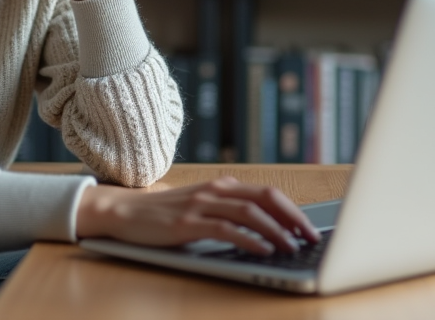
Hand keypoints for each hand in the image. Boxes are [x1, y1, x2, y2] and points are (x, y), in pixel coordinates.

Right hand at [75, 176, 321, 255]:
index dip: (292, 210)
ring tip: (292, 247)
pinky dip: (249, 239)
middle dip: (293, 218)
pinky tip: (263, 250)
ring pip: (249, 213)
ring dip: (276, 230)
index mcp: (222, 185)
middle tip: (311, 238)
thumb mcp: (200, 206)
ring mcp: (201, 204)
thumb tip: (264, 230)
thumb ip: (227, 211)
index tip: (309, 228)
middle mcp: (215, 190)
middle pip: (266, 198)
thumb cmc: (163, 214)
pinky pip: (226, 229)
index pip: (267, 193)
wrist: (123, 211)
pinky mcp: (187, 223)